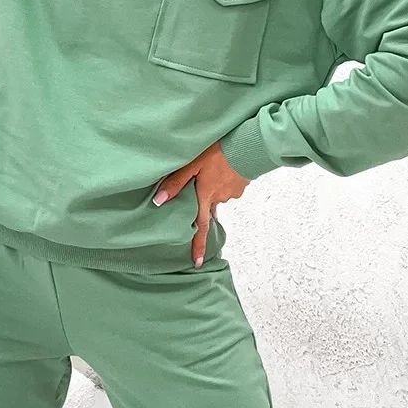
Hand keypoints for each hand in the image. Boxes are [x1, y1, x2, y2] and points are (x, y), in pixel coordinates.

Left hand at [152, 141, 250, 266]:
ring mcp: (232, 193)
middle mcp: (220, 199)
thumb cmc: (218, 152)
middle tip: (201, 187)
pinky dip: (224, 180)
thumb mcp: (192, 164)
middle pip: (208, 208)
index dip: (198, 245)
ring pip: (218, 195)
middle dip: (203, 203)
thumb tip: (158, 201)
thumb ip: (176, 182)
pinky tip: (223, 167)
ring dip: (213, 187)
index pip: (201, 227)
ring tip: (212, 169)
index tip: (197, 262)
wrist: (248, 145)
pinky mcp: (242, 186)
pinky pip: (228, 187)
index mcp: (206, 196)